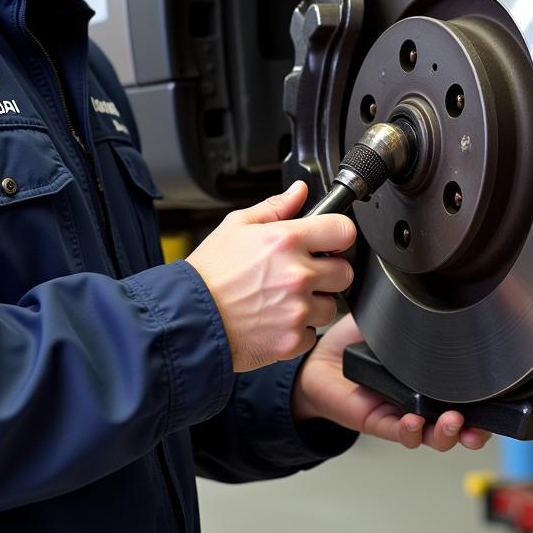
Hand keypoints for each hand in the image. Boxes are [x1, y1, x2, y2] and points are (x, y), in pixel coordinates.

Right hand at [186, 181, 354, 371]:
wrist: (187, 319)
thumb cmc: (209, 273)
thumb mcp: (236, 226)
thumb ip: (275, 207)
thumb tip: (300, 191)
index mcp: (286, 240)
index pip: (343, 231)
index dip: (339, 235)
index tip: (331, 242)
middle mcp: (297, 275)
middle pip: (345, 272)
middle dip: (329, 272)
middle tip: (303, 274)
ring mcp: (297, 310)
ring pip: (331, 306)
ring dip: (314, 304)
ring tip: (282, 299)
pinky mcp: (292, 341)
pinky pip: (312, 334)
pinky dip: (297, 330)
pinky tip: (275, 320)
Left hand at [292, 314, 491, 450]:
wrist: (320, 360)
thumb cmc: (356, 342)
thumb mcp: (391, 321)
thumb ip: (412, 312)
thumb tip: (434, 286)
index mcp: (430, 379)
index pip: (467, 396)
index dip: (487, 405)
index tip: (501, 404)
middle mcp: (421, 402)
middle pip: (460, 426)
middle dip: (476, 431)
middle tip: (480, 425)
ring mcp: (402, 414)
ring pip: (434, 437)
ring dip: (447, 434)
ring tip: (452, 421)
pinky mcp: (378, 422)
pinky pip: (399, 434)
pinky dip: (410, 432)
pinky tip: (412, 421)